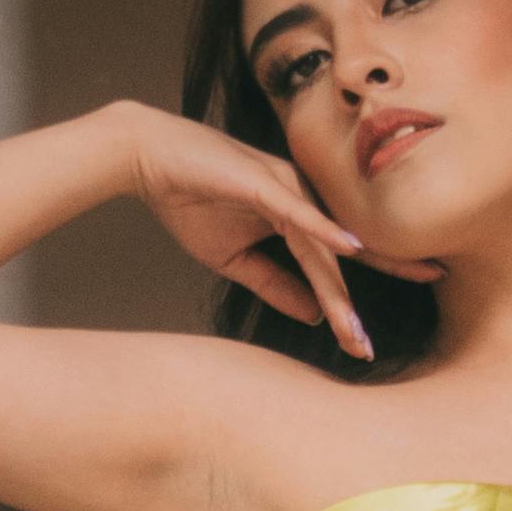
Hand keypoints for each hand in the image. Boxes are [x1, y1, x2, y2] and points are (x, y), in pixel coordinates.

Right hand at [119, 102, 375, 360]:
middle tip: (363, 350)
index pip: (324, 270)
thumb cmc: (189, 201)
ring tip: (352, 330)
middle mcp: (300, 200)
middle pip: (329, 263)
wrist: (148, 160)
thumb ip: (275, 284)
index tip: (358, 347)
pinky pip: (300, 212)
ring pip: (318, 248)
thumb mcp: (235, 259)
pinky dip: (326, 229)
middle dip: (345, 310)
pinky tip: (352, 248)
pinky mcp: (265, 183)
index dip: (340, 308)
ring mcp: (285, 188)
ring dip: (336, 290)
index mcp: (295, 216)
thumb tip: (315, 315)